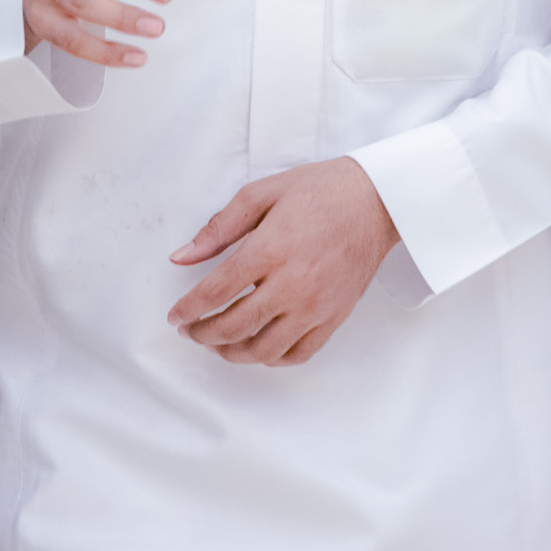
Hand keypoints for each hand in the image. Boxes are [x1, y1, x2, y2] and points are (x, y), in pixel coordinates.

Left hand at [167, 157, 397, 365]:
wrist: (376, 202)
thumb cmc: (320, 192)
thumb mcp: (261, 194)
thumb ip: (218, 228)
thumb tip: (181, 257)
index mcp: (270, 249)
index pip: (216, 293)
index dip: (188, 310)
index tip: (175, 317)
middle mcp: (292, 284)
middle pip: (234, 326)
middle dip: (203, 334)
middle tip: (190, 331)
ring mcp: (316, 306)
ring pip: (263, 349)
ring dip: (231, 352)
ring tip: (217, 343)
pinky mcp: (334, 318)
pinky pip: (297, 354)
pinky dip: (271, 358)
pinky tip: (257, 347)